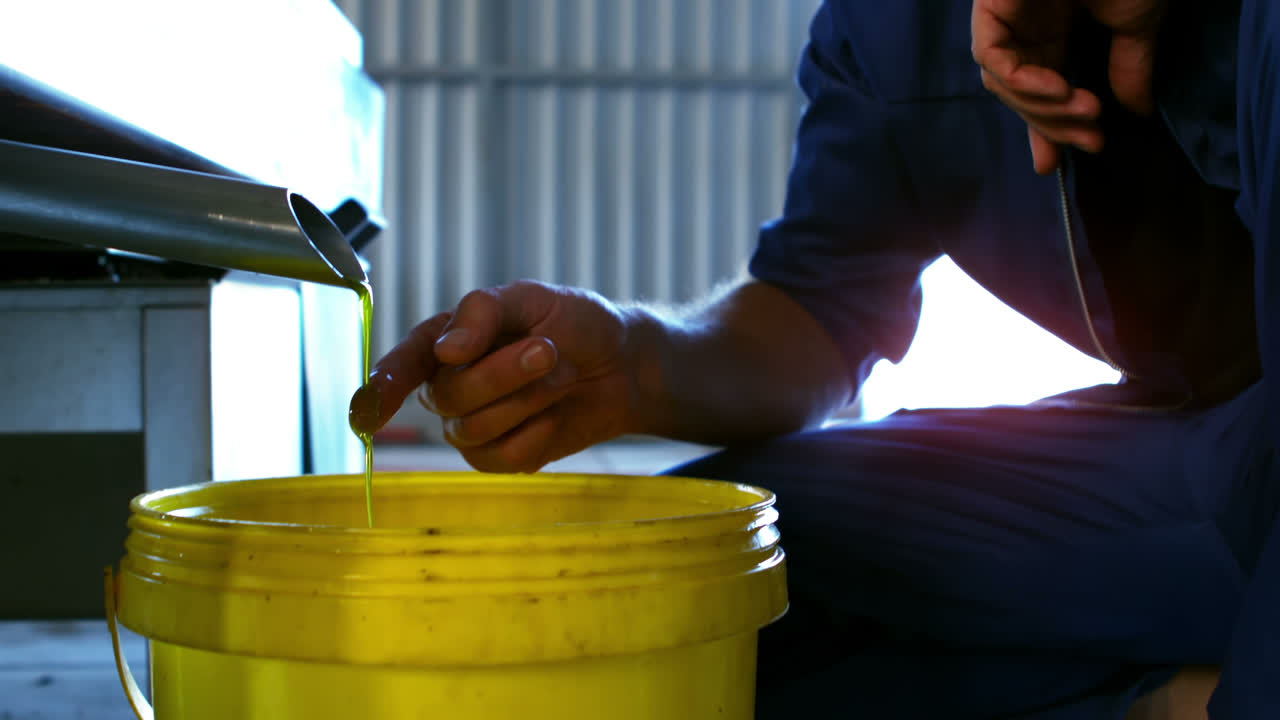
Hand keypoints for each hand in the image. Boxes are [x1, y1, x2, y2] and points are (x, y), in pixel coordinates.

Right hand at [349, 280, 636, 471]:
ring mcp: (473, 426)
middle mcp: (449, 386)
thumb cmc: (573, 323)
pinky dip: (538, 435)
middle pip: (449, 397)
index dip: (380, 388)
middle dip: (502, 374)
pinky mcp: (502, 457)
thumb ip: (483, 312)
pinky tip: (556, 416)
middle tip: (547, 351)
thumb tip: (445, 349)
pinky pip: (505, 459)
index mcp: (443, 342)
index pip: (400, 367)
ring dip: (526, 399)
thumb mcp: (531, 298)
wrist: (622, 364)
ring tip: (558, 374)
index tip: (369, 411)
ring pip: (476, 429)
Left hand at [971, 0, 1164, 173]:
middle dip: (1052, 125)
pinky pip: (993, 58)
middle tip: (1091, 142)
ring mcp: (1003, 14)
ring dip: (1044, 109)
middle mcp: (1021, 25)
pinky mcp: (992, 4)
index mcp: (1049, 29)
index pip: (1036, 90)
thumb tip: (1136, 112)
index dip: (1044, 128)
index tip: (1056, 165)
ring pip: (1002, 83)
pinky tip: (1058, 90)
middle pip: (1017, 94)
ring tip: (1087, 113)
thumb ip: (1130, 67)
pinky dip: (1023, 81)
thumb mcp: (1136, 23)